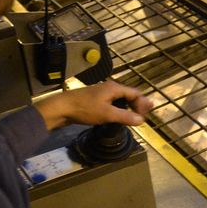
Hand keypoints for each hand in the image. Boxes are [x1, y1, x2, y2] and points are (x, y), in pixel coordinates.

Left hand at [32, 80, 154, 130]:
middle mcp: (109, 88)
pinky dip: (119, 109)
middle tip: (141, 117)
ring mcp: (101, 93)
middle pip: (129, 95)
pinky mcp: (95, 99)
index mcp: (114, 88)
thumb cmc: (85, 109)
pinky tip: (117, 117)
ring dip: (128, 107)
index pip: (135, 93)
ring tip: (132, 118)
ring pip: (120, 99)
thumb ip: (125, 117)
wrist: (61, 108)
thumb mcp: (107, 114)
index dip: (143, 104)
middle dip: (137, 105)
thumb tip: (141, 120)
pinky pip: (112, 102)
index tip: (145, 116)